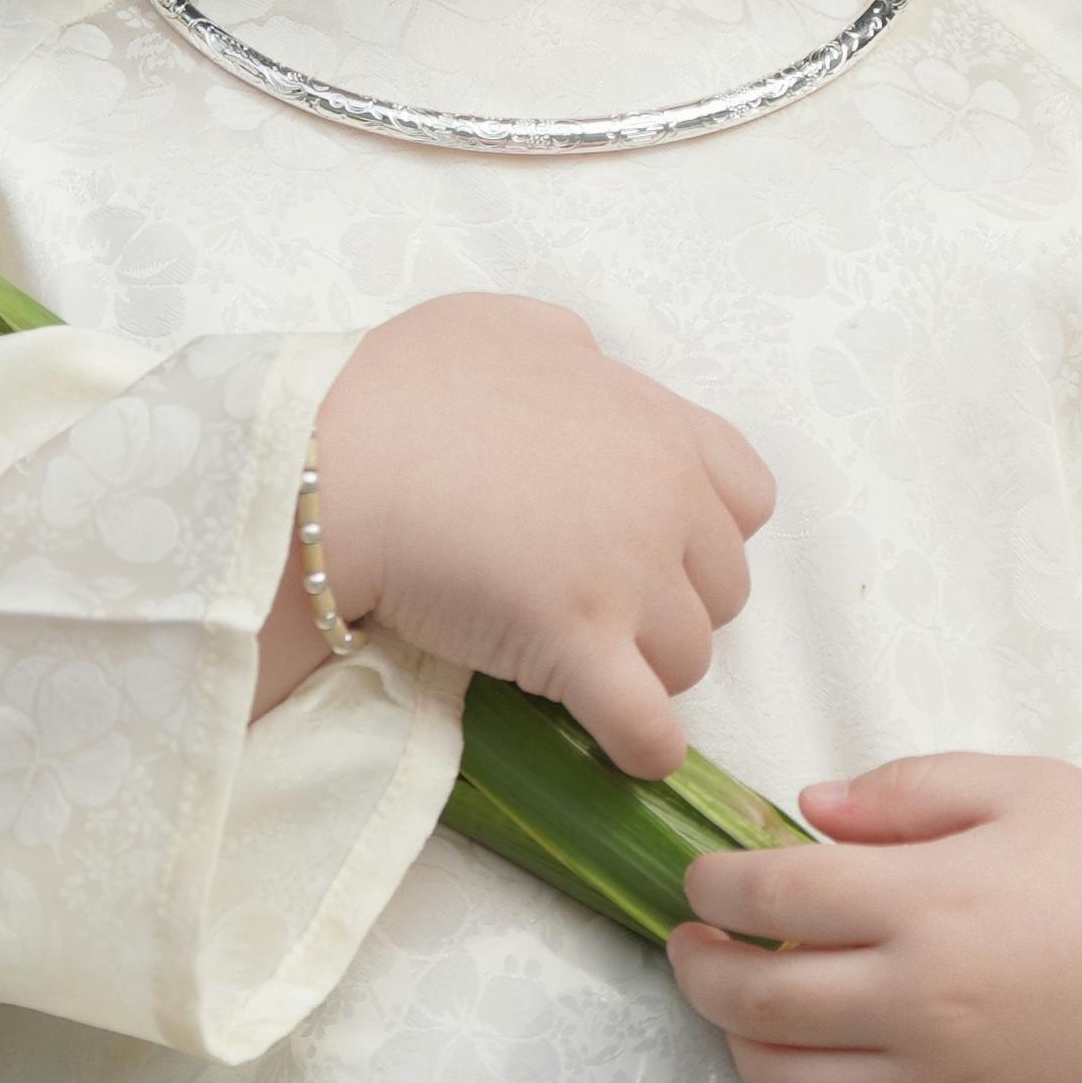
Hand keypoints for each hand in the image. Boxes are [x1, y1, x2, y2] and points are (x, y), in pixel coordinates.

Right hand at [266, 297, 772, 772]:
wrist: (334, 463)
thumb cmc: (402, 390)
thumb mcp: (504, 330)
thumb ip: (570, 353)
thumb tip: (588, 368)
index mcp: (655, 426)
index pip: (747, 499)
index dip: (705, 532)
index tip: (655, 544)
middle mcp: (662, 499)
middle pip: (721, 587)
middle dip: (672, 604)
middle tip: (601, 608)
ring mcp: (626, 577)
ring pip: (689, 658)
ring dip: (646, 670)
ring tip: (580, 664)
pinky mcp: (577, 648)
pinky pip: (648, 726)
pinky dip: (644, 747)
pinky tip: (623, 752)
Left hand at [668, 755, 1081, 1082]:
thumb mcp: (1031, 790)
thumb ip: (909, 791)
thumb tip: (807, 809)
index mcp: (932, 902)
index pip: (773, 894)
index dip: (715, 883)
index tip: (703, 876)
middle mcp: (922, 1003)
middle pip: (756, 997)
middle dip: (700, 965)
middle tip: (693, 941)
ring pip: (784, 1082)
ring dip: (739, 1040)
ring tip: (743, 1004)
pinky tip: (804, 1067)